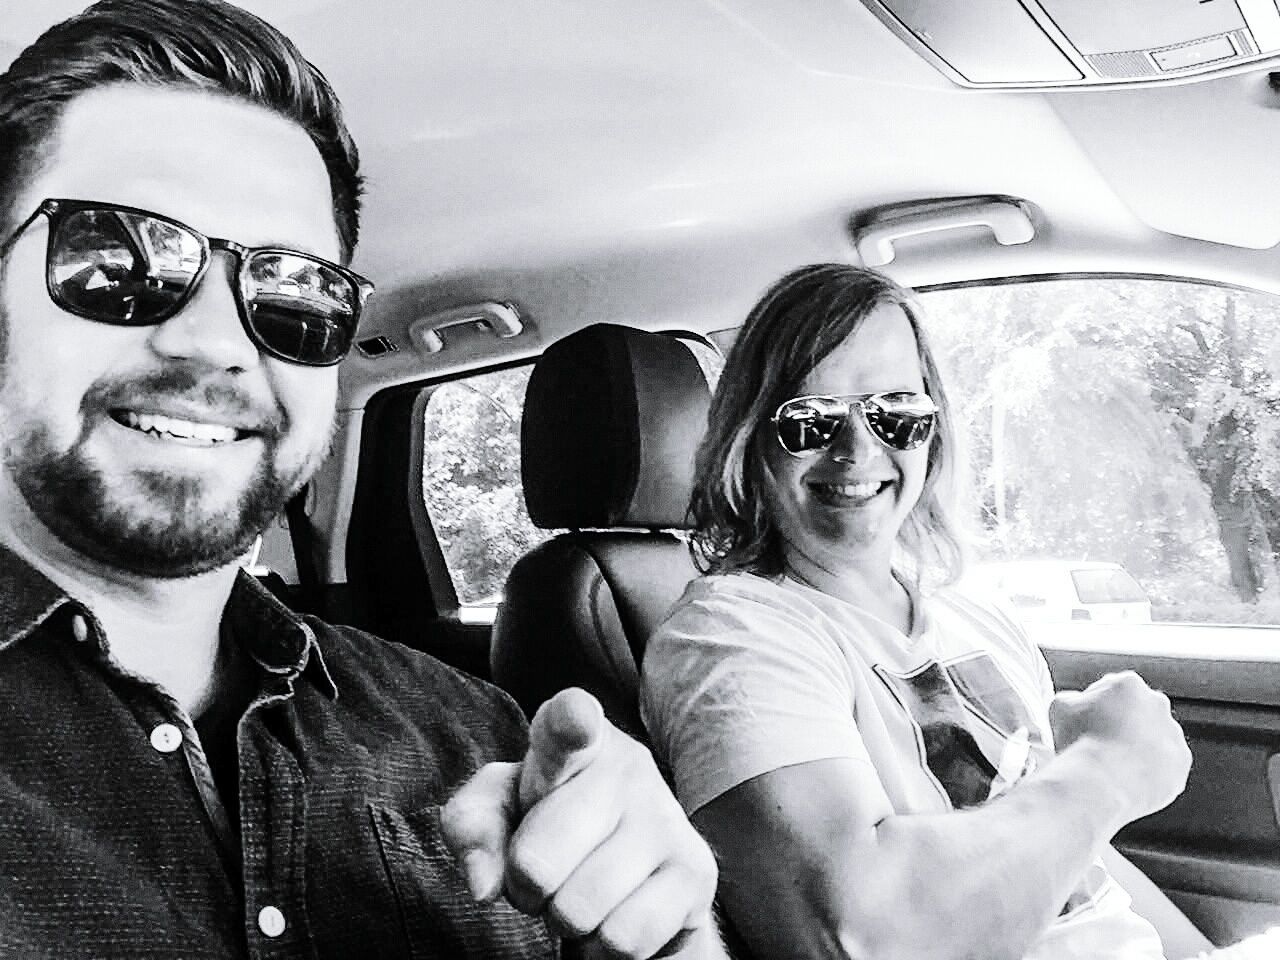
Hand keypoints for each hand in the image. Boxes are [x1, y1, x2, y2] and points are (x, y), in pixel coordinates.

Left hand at [441, 688, 719, 957]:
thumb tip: (485, 885)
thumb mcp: (496, 815)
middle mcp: (627, 766)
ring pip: (579, 910)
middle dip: (526, 889)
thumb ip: (472, 828)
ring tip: (580, 892)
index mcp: (573, 740)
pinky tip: (612, 916)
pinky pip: (622, 939)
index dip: (571, 722)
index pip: (568, 723)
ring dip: (565, 921)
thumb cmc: (546, 828)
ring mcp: (666, 817)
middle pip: (536, 863)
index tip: (577, 719)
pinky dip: (602, 948)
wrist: (628, 872)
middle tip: (545, 874)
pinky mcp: (696, 871)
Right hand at [1049, 671, 1191, 824]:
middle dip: (1123, 724)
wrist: (1101, 783)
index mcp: (1128, 684)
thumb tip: (1076, 704)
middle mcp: (1157, 704)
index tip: (1087, 722)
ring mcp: (1173, 734)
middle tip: (1101, 743)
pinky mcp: (1181, 763)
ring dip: (1139, 748)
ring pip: (1155, 739)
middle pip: (1138, 712)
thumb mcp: (1060, 707)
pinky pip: (1166, 765)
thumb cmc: (1079, 743)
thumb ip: (1072, 699)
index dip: (1096, 707)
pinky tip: (1128, 778)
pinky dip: (1151, 771)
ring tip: (1114, 766)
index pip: (1113, 689)